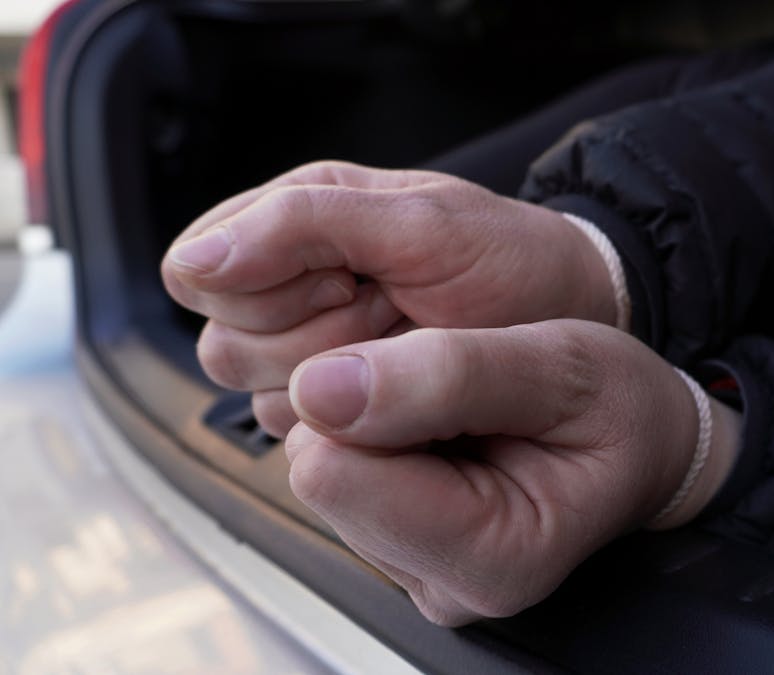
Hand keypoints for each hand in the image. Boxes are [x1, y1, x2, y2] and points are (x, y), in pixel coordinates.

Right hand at [160, 161, 616, 435]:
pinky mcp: (344, 411)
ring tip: (410, 344)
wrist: (577, 319)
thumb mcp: (424, 224)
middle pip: (224, 347)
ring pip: (263, 400)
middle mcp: (292, 289)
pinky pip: (307, 436)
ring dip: (343, 381)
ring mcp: (316, 355)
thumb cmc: (513, 260)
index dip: (272, 288)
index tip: (351, 279)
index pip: (202, 273)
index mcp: (299, 219)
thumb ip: (306, 225)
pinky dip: (362, 421)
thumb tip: (193, 262)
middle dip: (315, 337)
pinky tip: (410, 385)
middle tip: (394, 311)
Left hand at [283, 319, 738, 625]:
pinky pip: (344, 473)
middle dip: (374, 410)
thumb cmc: (624, 410)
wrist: (648, 442)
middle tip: (465, 391)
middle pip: (322, 474)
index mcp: (493, 555)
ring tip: (468, 411)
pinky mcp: (399, 551)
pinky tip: (447, 430)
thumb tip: (320, 388)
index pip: (334, 473)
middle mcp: (446, 585)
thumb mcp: (562, 363)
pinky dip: (384, 434)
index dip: (368, 394)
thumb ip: (449, 374)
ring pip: (326, 469)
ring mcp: (419, 573)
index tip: (438, 367)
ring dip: (381, 420)